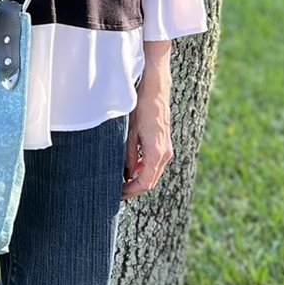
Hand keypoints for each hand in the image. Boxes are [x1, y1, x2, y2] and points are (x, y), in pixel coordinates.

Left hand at [122, 47, 172, 198]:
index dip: (130, 191)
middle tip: (116, 191)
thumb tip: (125, 174)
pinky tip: (129, 167)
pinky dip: (142, 169)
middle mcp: (165, 154)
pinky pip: (154, 163)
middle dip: (133, 188)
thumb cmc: (141, 108)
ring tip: (120, 181)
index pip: (145, 183)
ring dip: (137, 179)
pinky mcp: (164, 144)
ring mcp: (166, 149)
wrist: (155, 90)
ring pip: (152, 173)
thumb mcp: (129, 133)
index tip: (117, 194)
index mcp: (157, 153)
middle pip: (150, 181)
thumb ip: (128, 155)